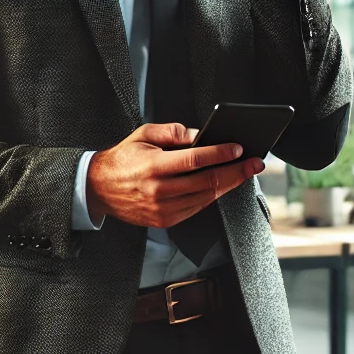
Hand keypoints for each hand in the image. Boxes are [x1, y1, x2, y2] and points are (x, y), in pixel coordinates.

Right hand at [86, 123, 263, 228]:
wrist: (98, 189)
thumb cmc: (123, 159)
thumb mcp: (143, 135)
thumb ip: (172, 132)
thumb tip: (199, 134)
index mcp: (154, 167)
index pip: (195, 160)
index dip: (220, 154)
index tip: (239, 149)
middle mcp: (160, 191)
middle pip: (207, 182)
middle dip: (236, 172)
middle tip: (255, 163)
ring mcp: (163, 209)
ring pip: (206, 197)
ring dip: (229, 185)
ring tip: (244, 173)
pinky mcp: (164, 221)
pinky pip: (196, 208)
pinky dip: (212, 196)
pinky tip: (222, 185)